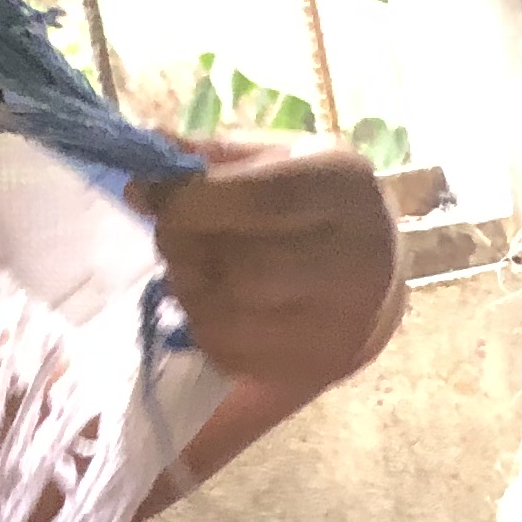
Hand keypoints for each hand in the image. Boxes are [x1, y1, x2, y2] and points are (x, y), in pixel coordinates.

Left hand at [137, 135, 402, 402]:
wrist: (378, 268)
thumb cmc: (313, 201)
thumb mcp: (276, 158)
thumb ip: (210, 159)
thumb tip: (144, 177)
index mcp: (342, 188)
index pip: (252, 200)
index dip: (185, 201)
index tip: (149, 196)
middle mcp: (356, 258)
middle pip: (238, 268)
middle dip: (183, 251)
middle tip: (173, 240)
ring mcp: (342, 321)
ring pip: (229, 316)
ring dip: (189, 293)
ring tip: (194, 272)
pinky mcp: (319, 363)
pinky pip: (231, 353)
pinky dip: (205, 329)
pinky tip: (217, 307)